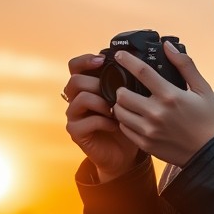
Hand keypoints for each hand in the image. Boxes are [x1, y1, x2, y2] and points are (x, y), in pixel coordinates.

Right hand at [63, 54, 139, 181]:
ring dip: (101, 102)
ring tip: (116, 110)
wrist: (124, 153)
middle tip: (115, 92)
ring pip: (80, 98)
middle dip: (96, 83)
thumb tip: (139, 61)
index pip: (75, 66)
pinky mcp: (76, 132)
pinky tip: (116, 125)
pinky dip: (103, 121)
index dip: (86, 60)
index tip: (103, 60)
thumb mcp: (130, 99)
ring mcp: (74, 115)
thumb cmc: (128, 122)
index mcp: (86, 86)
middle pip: (75, 80)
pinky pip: (86, 121)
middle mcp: (75, 98)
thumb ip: (127, 82)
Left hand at [111, 42, 213, 166]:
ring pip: (119, 112)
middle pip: (123, 94)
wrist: (210, 152)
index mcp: (170, 96)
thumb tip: (167, 46)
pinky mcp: (146, 144)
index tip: (120, 55)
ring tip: (128, 103)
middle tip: (125, 87)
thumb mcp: (203, 88)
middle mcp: (157, 113)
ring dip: (120, 105)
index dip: (127, 60)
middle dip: (121, 87)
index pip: (141, 71)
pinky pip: (124, 129)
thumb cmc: (208, 119)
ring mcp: (149, 130)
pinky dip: (124, 121)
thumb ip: (184, 65)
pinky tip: (133, 118)